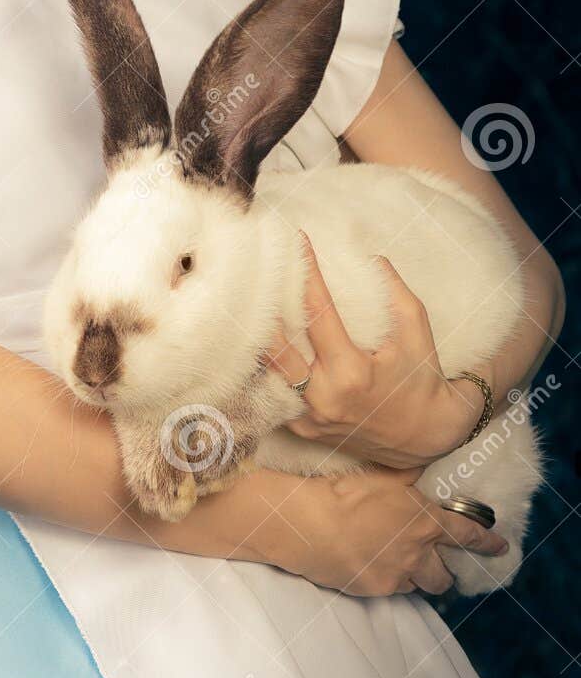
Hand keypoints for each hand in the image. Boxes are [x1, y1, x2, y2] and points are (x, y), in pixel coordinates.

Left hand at [259, 232, 484, 467]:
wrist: (425, 435)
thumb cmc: (421, 378)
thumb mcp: (416, 330)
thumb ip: (394, 291)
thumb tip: (370, 257)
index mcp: (351, 372)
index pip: (318, 313)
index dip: (307, 274)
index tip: (298, 242)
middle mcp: (324, 397)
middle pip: (276, 345)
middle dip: (265, 305)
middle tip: (260, 271)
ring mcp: (309, 418)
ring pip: (269, 370)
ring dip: (260, 337)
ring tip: (251, 302)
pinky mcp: (303, 429)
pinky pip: (276, 392)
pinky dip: (270, 366)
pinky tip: (262, 340)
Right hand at [286, 464, 510, 596]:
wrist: (310, 525)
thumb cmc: (345, 493)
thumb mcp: (382, 476)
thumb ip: (409, 475)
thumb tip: (426, 462)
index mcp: (425, 521)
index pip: (466, 534)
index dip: (487, 542)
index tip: (501, 547)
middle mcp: (418, 553)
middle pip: (444, 575)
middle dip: (445, 571)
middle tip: (436, 563)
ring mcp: (397, 576)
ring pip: (419, 585)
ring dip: (417, 577)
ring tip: (402, 565)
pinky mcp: (376, 590)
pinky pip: (392, 589)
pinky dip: (389, 580)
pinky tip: (372, 565)